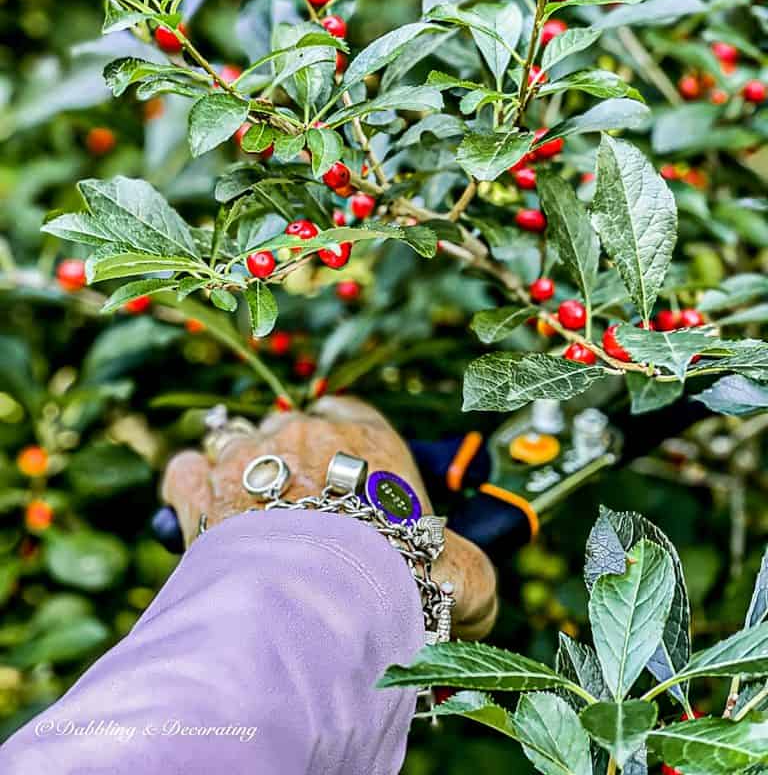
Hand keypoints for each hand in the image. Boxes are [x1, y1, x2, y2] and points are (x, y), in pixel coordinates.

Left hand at [162, 396, 497, 639]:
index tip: (340, 470)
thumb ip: (469, 577)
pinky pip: (185, 470)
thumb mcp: (462, 579)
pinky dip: (190, 489)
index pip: (348, 412)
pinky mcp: (204, 488)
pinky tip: (200, 515)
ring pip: (234, 442)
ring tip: (247, 516)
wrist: (327, 607)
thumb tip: (476, 602)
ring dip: (238, 472)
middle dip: (289, 460)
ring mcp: (250, 456)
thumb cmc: (402, 583)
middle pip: (288, 427)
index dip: (341, 437)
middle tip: (297, 511)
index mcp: (368, 439)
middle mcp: (305, 435)